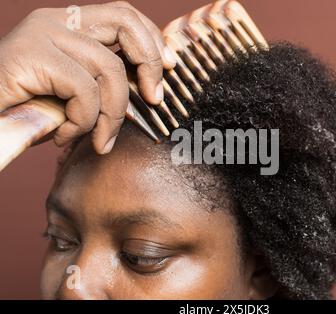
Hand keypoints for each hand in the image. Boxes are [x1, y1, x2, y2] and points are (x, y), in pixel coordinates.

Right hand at [0, 1, 175, 153]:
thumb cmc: (30, 112)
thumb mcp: (78, 95)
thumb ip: (107, 84)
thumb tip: (150, 89)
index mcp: (71, 24)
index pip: (124, 15)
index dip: (153, 40)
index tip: (170, 68)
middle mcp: (57, 20)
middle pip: (124, 21)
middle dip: (150, 62)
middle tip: (154, 100)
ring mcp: (43, 34)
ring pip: (108, 69)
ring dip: (112, 116)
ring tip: (98, 140)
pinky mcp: (30, 54)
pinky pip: (83, 91)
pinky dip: (82, 122)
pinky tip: (63, 137)